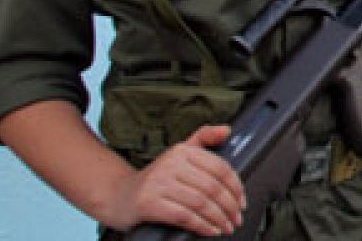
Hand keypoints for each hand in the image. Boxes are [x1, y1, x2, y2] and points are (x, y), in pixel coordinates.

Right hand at [104, 125, 244, 235]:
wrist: (119, 196)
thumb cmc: (156, 178)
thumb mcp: (179, 153)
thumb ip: (204, 139)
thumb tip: (227, 130)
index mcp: (182, 150)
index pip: (220, 168)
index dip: (236, 187)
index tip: (242, 201)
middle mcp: (170, 164)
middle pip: (212, 187)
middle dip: (229, 206)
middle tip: (236, 218)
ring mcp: (158, 184)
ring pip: (200, 203)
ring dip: (218, 218)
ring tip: (226, 227)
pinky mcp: (148, 203)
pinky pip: (183, 216)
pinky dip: (201, 226)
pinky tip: (210, 230)